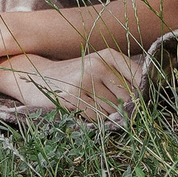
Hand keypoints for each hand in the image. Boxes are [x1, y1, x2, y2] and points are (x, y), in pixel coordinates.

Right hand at [0, 50, 141, 119]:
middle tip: (111, 110)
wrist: (35, 75)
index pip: (139, 78)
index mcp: (108, 55)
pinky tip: (82, 111)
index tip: (138, 104)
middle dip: (123, 109)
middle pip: (128, 98)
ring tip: (91, 107)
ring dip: (106, 116)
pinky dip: (93, 121)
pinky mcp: (72, 97)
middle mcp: (98, 65)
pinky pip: (95, 118)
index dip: (142, 95)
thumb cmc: (73, 76)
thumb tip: (142, 105)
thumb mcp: (97, 68)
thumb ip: (121, 80)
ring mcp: (84, 80)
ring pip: (112, 111)